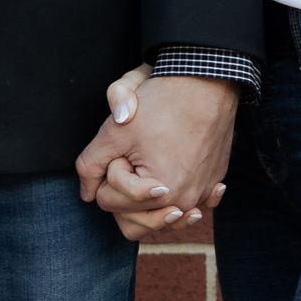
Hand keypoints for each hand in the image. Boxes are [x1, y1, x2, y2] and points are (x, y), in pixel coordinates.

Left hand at [75, 73, 234, 243]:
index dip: (109, 170)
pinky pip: (190, 203)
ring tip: (147, 170)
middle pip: (133, 220)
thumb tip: (86, 194)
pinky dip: (177, 194)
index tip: (125, 147)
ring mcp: (203, 194)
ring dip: (147, 199)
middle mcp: (186, 203)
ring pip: (161, 217)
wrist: (206, 81)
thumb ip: (91, 166)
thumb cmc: (160, 103)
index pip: (108, 202)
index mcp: (160, 196)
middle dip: (124, 192)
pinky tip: (175, 174)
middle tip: (132, 159)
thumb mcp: (114, 132)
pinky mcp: (214, 183)